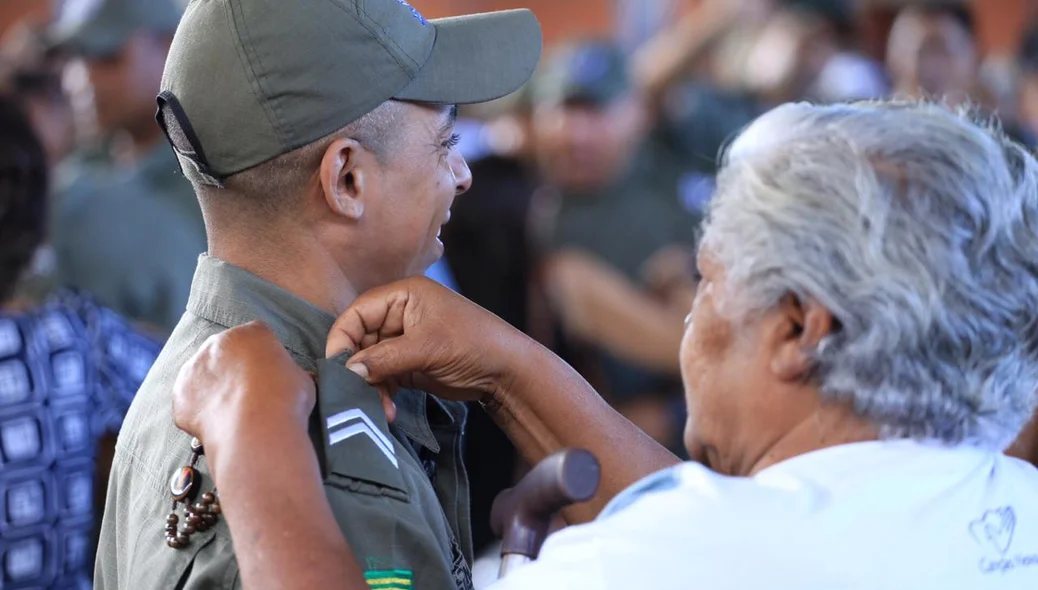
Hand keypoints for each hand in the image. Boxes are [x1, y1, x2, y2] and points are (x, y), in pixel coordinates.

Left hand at [172, 322, 316, 474]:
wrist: (257, 429)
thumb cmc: (286, 401)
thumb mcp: (303, 380)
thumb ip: (290, 374)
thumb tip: (294, 382)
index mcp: (251, 333)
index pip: (256, 338)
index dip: (262, 359)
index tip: (268, 378)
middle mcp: (218, 343)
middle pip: (223, 353)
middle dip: (233, 371)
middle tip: (248, 396)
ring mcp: (194, 368)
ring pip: (203, 377)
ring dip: (214, 390)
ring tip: (233, 415)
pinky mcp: (181, 395)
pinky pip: (190, 403)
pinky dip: (200, 413)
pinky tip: (218, 426)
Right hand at [326, 277, 530, 401]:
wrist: (506, 372)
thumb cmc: (474, 344)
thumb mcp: (427, 348)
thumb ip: (385, 358)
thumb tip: (349, 371)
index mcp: (403, 295)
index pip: (358, 312)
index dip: (343, 338)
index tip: (337, 366)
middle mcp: (398, 315)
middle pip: (359, 340)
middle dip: (357, 369)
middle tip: (355, 394)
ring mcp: (402, 341)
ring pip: (369, 364)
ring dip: (370, 387)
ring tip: (381, 407)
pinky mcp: (407, 365)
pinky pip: (382, 378)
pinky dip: (381, 394)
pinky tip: (389, 410)